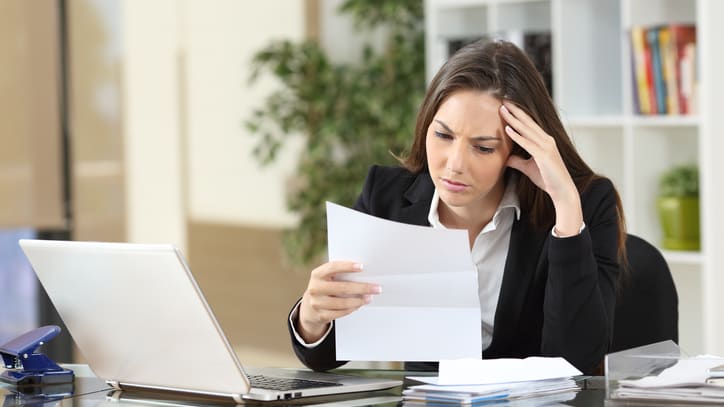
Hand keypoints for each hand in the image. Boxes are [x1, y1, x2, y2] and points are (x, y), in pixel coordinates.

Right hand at [298, 261, 380, 342]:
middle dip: (361, 287)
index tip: (362, 267)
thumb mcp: (326, 277)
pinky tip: (359, 304)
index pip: (332, 267)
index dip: (347, 266)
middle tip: (376, 288)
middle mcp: (315, 288)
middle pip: (342, 288)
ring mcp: (316, 303)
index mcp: (317, 274)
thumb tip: (364, 273)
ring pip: (342, 303)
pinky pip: (340, 313)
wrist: (309, 306)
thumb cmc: (325, 286)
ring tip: (369, 297)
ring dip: (359, 300)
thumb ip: (339, 274)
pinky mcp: (321, 315)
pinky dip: (352, 308)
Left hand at [499, 102, 582, 235]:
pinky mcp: (544, 156)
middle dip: (515, 111)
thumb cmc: (548, 179)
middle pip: (528, 122)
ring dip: (514, 119)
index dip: (518, 114)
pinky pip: (527, 143)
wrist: (562, 190)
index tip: (507, 106)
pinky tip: (508, 129)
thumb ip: (518, 161)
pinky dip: (517, 136)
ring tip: (503, 109)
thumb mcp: (529, 168)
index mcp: (544, 141)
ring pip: (526, 130)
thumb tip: (506, 158)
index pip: (529, 125)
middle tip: (503, 100)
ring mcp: (546, 147)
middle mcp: (546, 140)